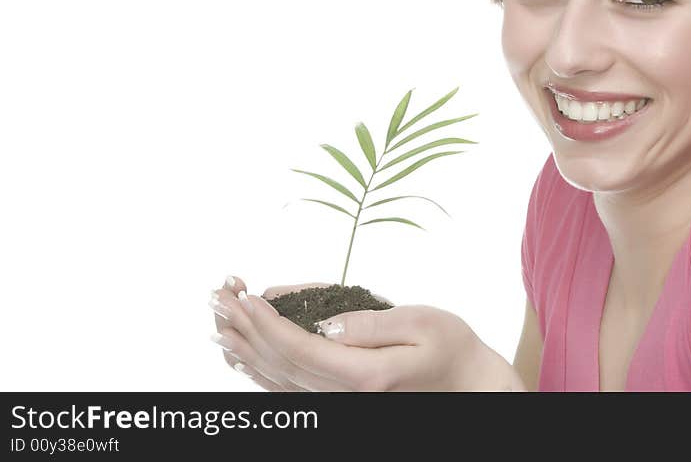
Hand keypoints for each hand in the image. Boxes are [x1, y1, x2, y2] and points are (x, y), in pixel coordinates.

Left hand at [209, 276, 523, 390]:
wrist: (467, 386)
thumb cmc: (450, 348)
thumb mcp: (422, 323)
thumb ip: (371, 324)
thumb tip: (325, 322)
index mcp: (365, 376)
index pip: (299, 348)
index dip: (266, 322)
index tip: (243, 294)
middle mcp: (345, 397)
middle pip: (279, 363)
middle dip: (243, 327)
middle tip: (215, 295)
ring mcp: (339, 404)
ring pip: (276, 379)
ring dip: (243, 347)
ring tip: (216, 319)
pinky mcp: (338, 400)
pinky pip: (287, 389)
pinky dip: (257, 369)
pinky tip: (239, 353)